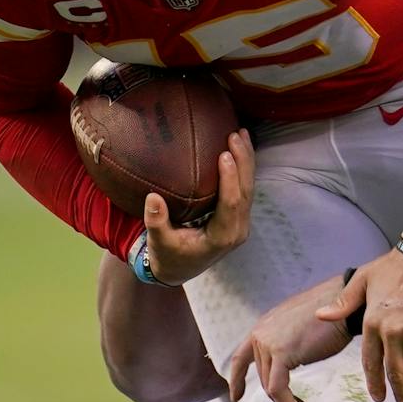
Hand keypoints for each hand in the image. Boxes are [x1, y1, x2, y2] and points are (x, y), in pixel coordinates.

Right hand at [143, 130, 254, 284]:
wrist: (179, 269)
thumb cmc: (168, 255)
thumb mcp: (159, 242)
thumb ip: (157, 222)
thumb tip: (153, 198)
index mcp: (221, 237)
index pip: (231, 204)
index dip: (230, 179)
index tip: (224, 155)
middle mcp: (237, 230)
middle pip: (246, 192)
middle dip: (243, 161)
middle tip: (236, 135)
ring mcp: (241, 222)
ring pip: (250, 188)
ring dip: (247, 160)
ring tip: (243, 133)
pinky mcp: (239, 216)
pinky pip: (245, 188)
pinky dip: (244, 167)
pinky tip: (241, 146)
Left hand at [226, 271, 354, 401]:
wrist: (347, 306)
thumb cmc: (333, 315)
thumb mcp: (301, 327)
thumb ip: (288, 341)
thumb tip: (289, 360)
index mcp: (264, 326)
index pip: (241, 357)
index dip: (237, 379)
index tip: (237, 396)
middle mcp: (261, 334)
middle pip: (263, 378)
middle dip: (280, 401)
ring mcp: (268, 343)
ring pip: (270, 387)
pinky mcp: (281, 353)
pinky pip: (278, 389)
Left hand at [322, 249, 402, 401]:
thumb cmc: (397, 265)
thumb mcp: (365, 279)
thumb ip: (344, 301)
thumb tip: (319, 315)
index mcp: (372, 323)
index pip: (371, 362)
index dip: (376, 383)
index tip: (380, 397)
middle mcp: (392, 332)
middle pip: (396, 373)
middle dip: (402, 395)